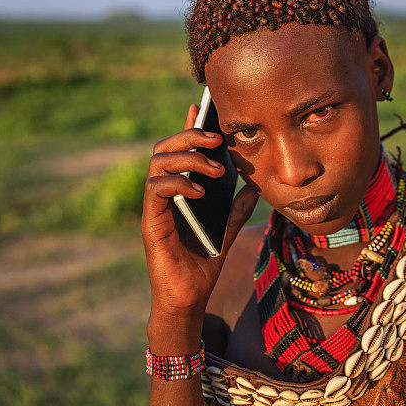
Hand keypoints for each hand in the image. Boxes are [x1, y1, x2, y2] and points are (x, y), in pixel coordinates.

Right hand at [141, 104, 258, 318]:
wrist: (190, 298)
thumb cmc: (204, 262)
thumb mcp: (228, 228)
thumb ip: (237, 206)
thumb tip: (255, 183)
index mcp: (181, 191)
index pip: (181, 150)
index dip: (188, 127)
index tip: (200, 107)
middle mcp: (164, 194)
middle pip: (165, 149)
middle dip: (190, 135)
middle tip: (216, 138)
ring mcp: (155, 207)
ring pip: (158, 164)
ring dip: (188, 158)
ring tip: (216, 169)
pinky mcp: (151, 222)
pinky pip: (155, 191)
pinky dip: (178, 184)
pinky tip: (200, 191)